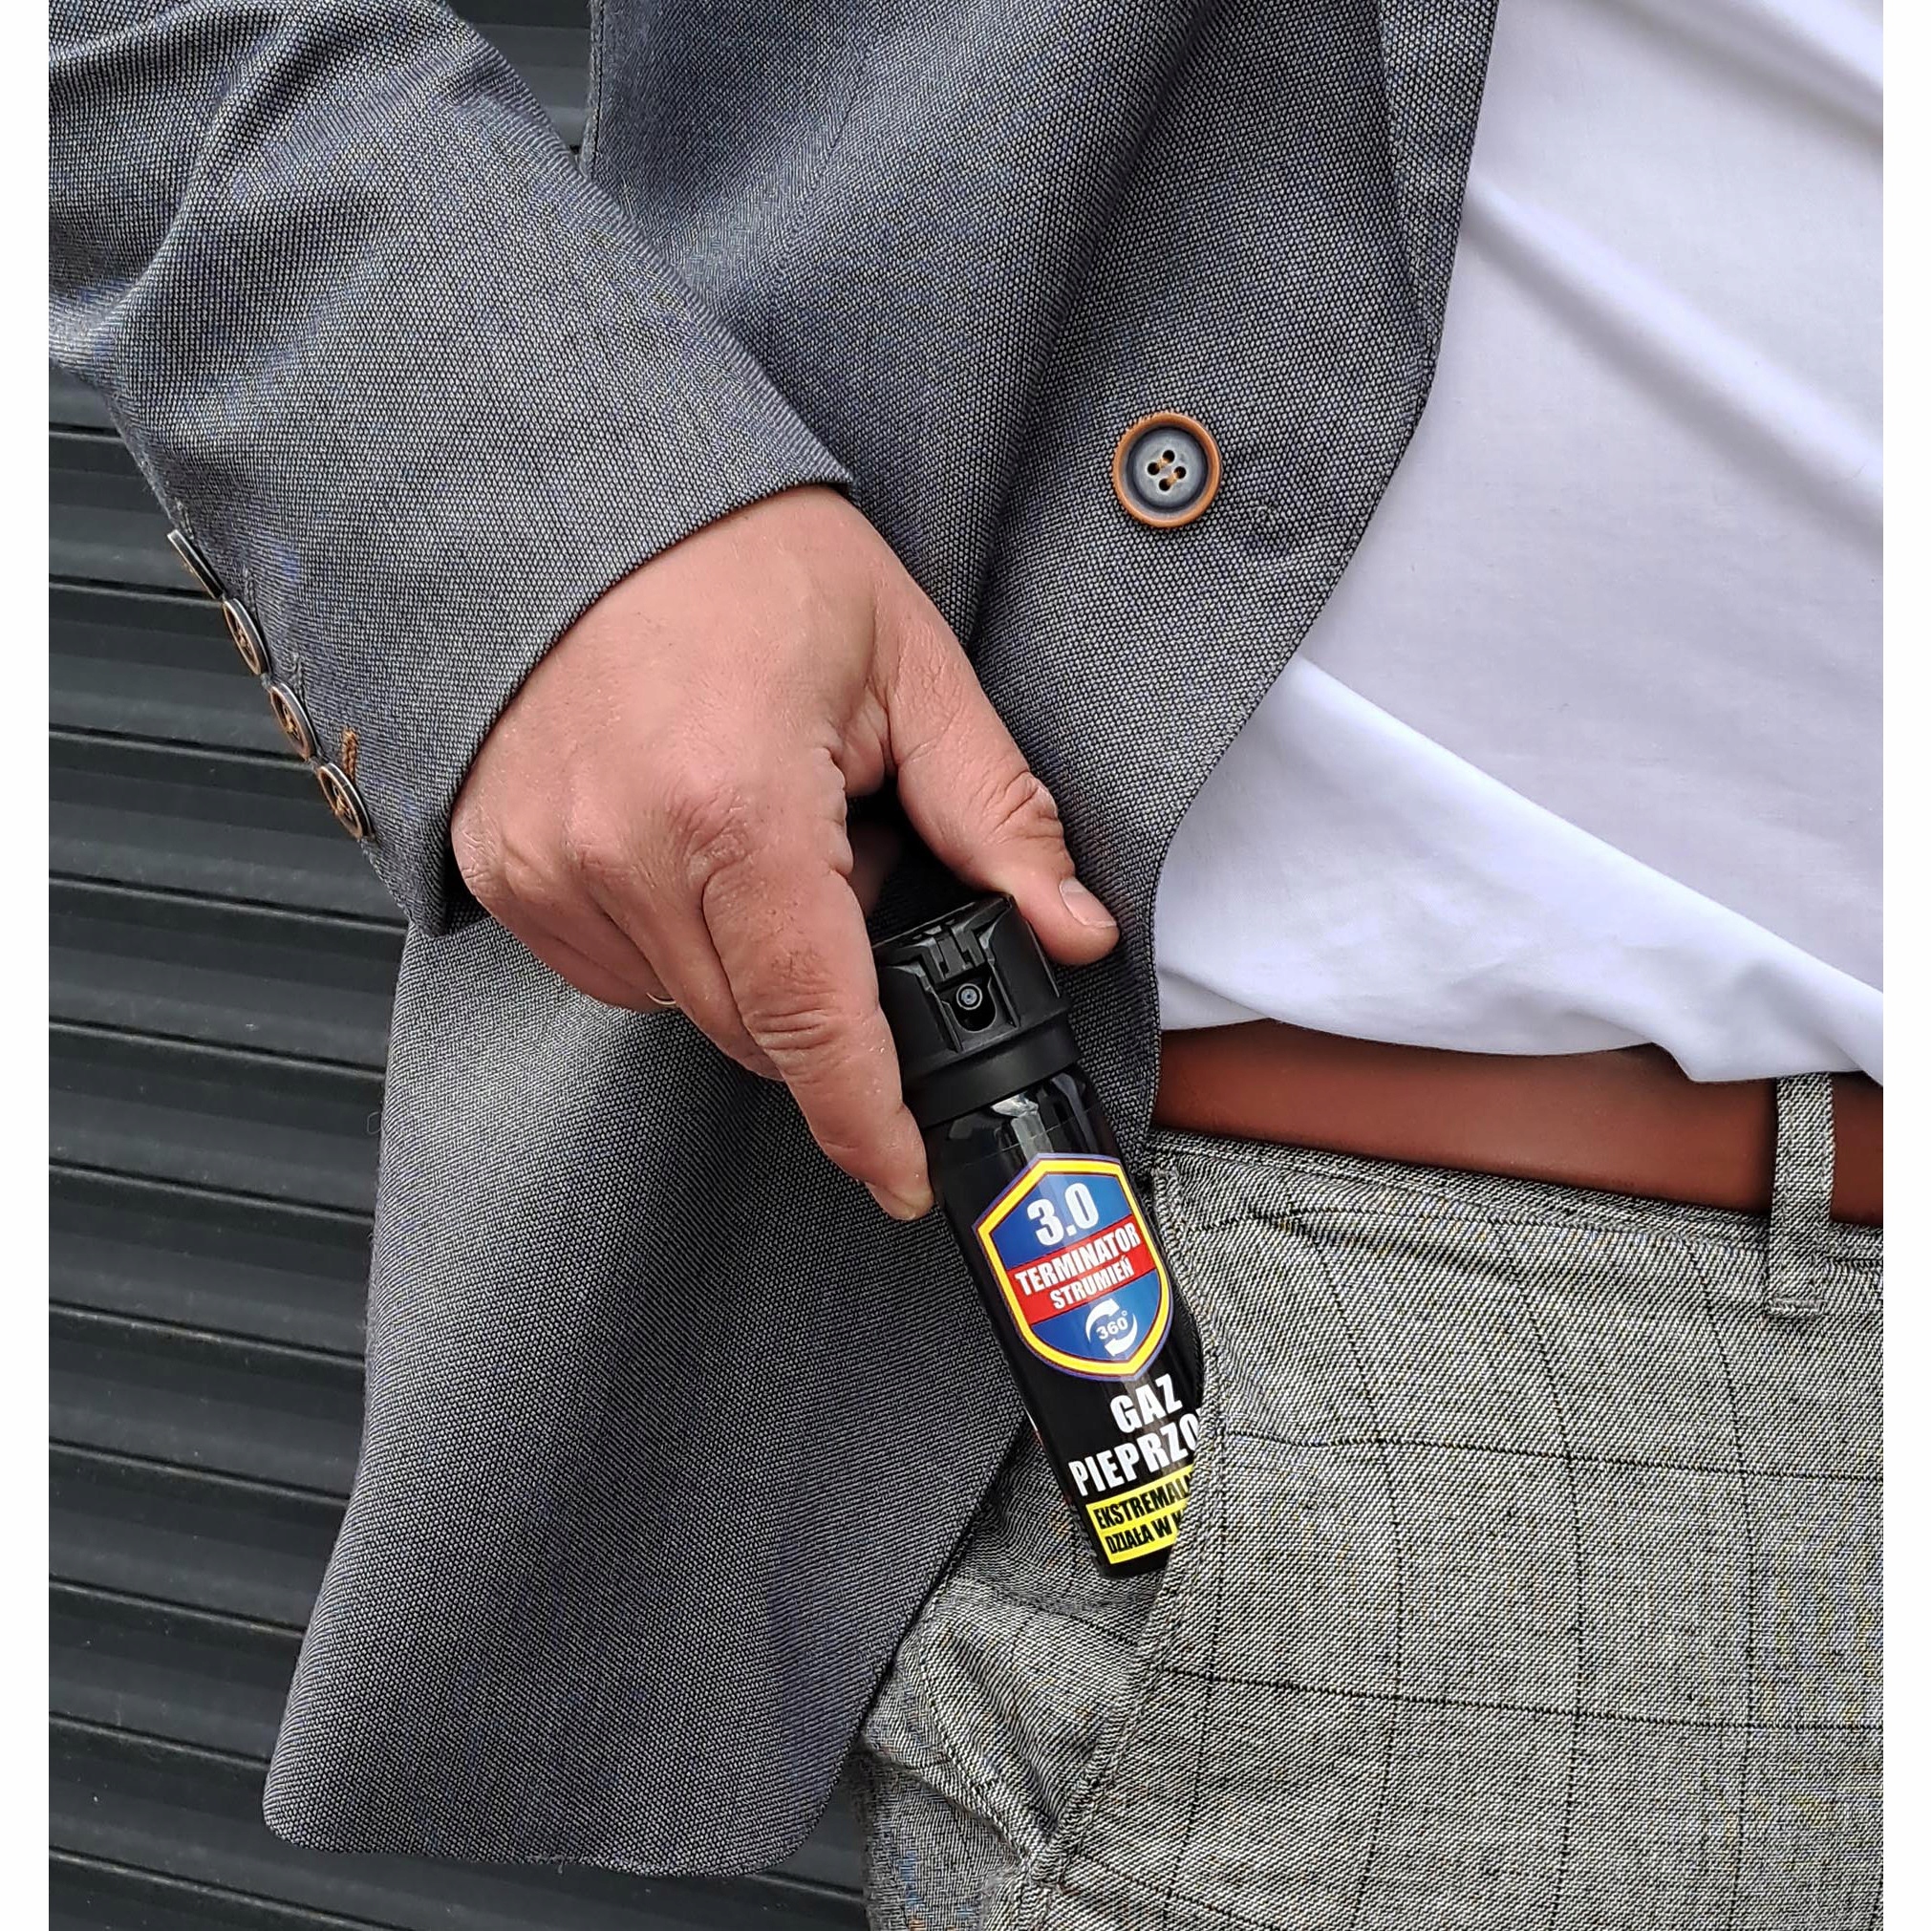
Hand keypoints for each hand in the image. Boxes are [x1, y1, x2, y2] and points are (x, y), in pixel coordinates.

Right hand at [451, 485, 1118, 1218]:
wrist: (570, 488)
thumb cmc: (735, 554)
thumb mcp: (902, 662)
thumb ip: (996, 811)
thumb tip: (1071, 926)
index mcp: (736, 807)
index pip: (815, 1020)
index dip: (866, 1120)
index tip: (899, 1177)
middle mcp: (623, 856)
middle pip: (754, 1028)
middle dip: (824, 996)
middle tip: (840, 862)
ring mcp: (546, 871)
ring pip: (685, 1005)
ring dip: (748, 961)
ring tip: (756, 826)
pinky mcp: (503, 871)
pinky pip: (615, 965)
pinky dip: (673, 936)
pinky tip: (685, 838)